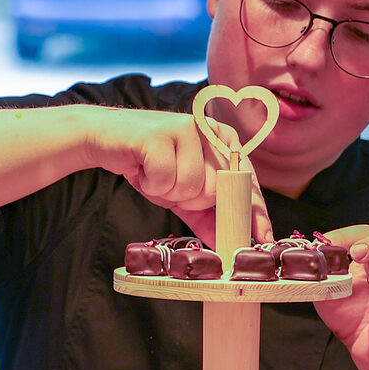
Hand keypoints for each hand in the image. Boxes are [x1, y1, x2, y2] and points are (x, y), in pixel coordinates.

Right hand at [85, 108, 272, 246]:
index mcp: (225, 140)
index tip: (262, 241)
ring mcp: (187, 127)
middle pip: (217, 191)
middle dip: (189, 200)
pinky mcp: (161, 132)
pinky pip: (166, 180)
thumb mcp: (184, 194)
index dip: (255, 214)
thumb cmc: (150, 166)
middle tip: (170, 183)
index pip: (247, 183)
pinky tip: (143, 168)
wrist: (105, 140)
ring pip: (192, 187)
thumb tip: (230, 242)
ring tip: (155, 173)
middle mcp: (211, 129)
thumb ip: (208, 215)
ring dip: (168, 191)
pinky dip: (151, 183)